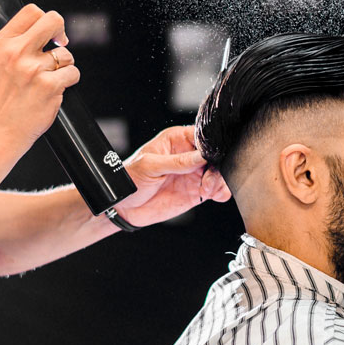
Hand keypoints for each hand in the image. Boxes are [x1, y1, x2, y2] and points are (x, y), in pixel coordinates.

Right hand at [0, 4, 78, 153]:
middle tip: (60, 44)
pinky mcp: (49, 86)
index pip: (31, 11)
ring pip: (66, 54)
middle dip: (61, 31)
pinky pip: (73, 73)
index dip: (45, 19)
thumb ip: (14, 45)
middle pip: (53, 20)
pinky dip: (68, 81)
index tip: (49, 33)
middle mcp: (16, 53)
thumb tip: (41, 29)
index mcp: (1, 44)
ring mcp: (33, 69)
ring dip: (64, 65)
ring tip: (48, 79)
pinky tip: (54, 90)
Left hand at [112, 125, 230, 227]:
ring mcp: (193, 174)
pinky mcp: (196, 191)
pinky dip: (220, 192)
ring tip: (207, 190)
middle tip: (208, 180)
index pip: (203, 137)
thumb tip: (201, 157)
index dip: (211, 146)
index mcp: (177, 140)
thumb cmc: (130, 179)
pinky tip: (213, 195)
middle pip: (215, 156)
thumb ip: (177, 162)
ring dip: (219, 181)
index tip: (211, 158)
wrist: (123, 207)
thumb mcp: (150, 166)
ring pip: (219, 173)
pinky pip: (216, 189)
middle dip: (217, 168)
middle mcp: (189, 155)